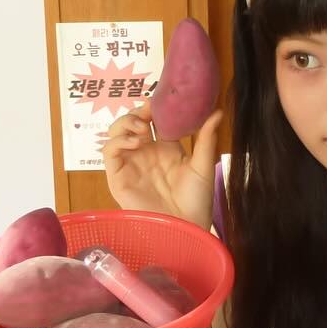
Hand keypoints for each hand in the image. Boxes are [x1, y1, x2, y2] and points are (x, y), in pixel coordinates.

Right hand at [101, 102, 222, 229]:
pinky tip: (134, 142)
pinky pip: (109, 152)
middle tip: (148, 111)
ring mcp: (130, 164)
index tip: (159, 99)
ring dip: (125, 123)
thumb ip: (206, 138)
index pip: (153, 120)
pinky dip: (117, 141)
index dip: (153, 107)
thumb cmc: (196, 201)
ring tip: (141, 128)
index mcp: (166, 148)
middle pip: (132, 122)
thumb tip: (217, 111)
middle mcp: (146, 153)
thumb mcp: (203, 166)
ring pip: (116, 133)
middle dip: (137, 112)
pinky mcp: (118, 177)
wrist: (186, 228)